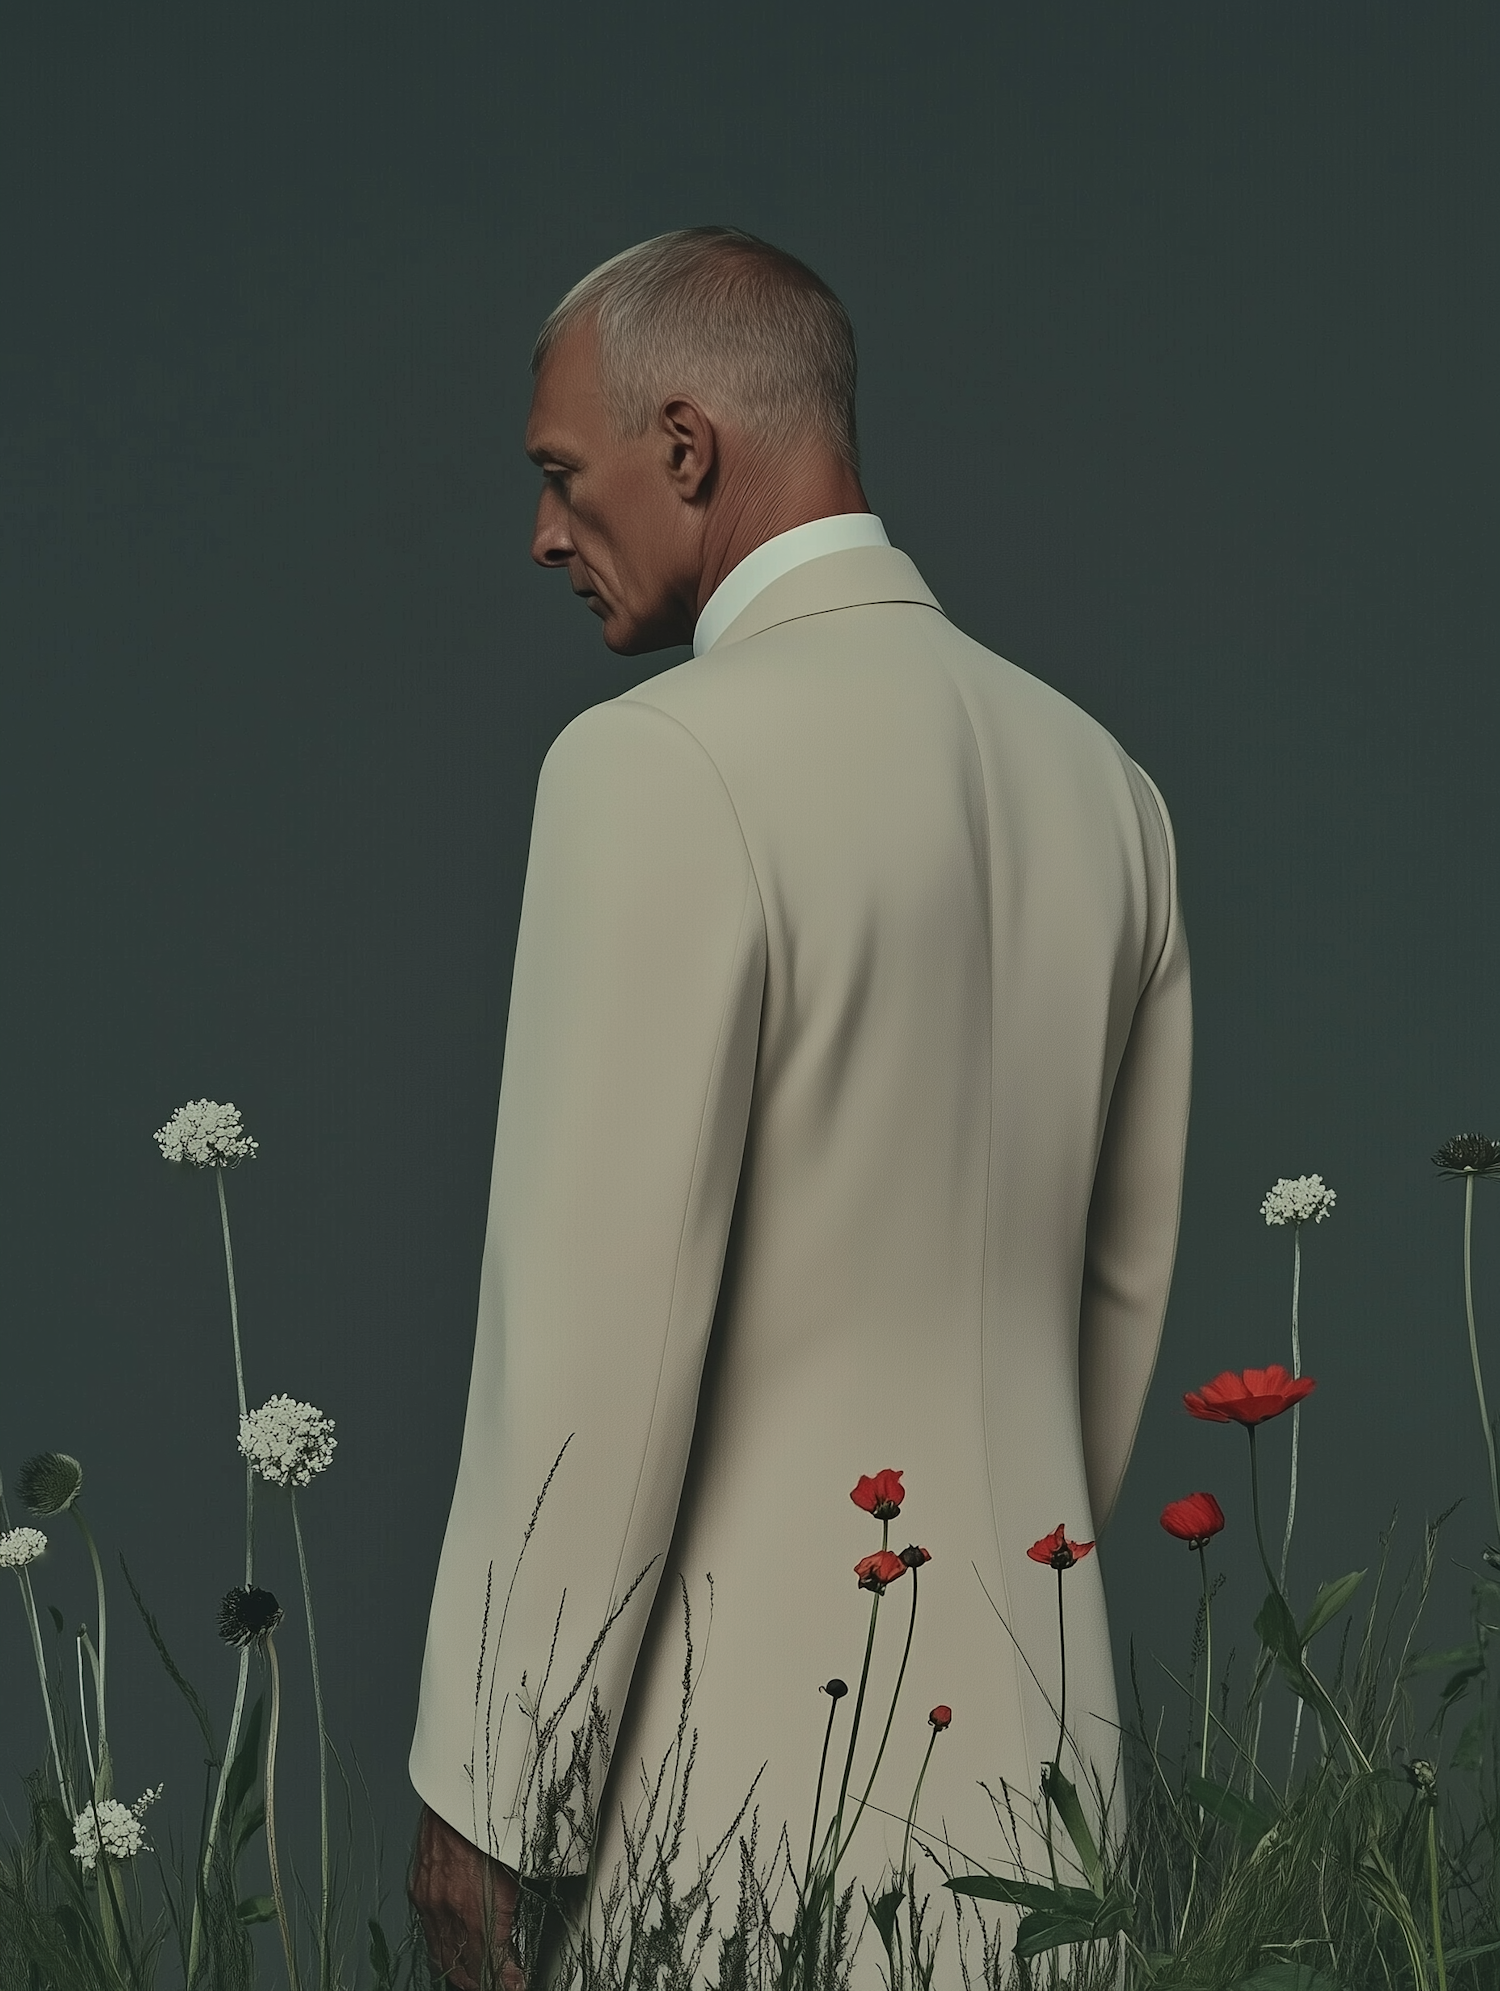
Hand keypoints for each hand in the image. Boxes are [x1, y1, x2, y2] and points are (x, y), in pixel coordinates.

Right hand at [408, 1802, 522, 1989]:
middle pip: (464, 1965)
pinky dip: (442, 1950)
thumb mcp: (515, 1866)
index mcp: (475, 1903)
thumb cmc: (490, 1820)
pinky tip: (452, 1957)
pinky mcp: (420, 1890)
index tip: (515, 1984)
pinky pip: (430, 1933)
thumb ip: (511, 1907)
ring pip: (443, 1954)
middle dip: (481, 1981)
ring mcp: (430, 1900)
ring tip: (476, 1981)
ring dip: (461, 1972)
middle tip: (499, 1983)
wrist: (458, 1793)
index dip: (503, 1978)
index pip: (489, 1961)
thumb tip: (515, 1937)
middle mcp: (448, 1907)